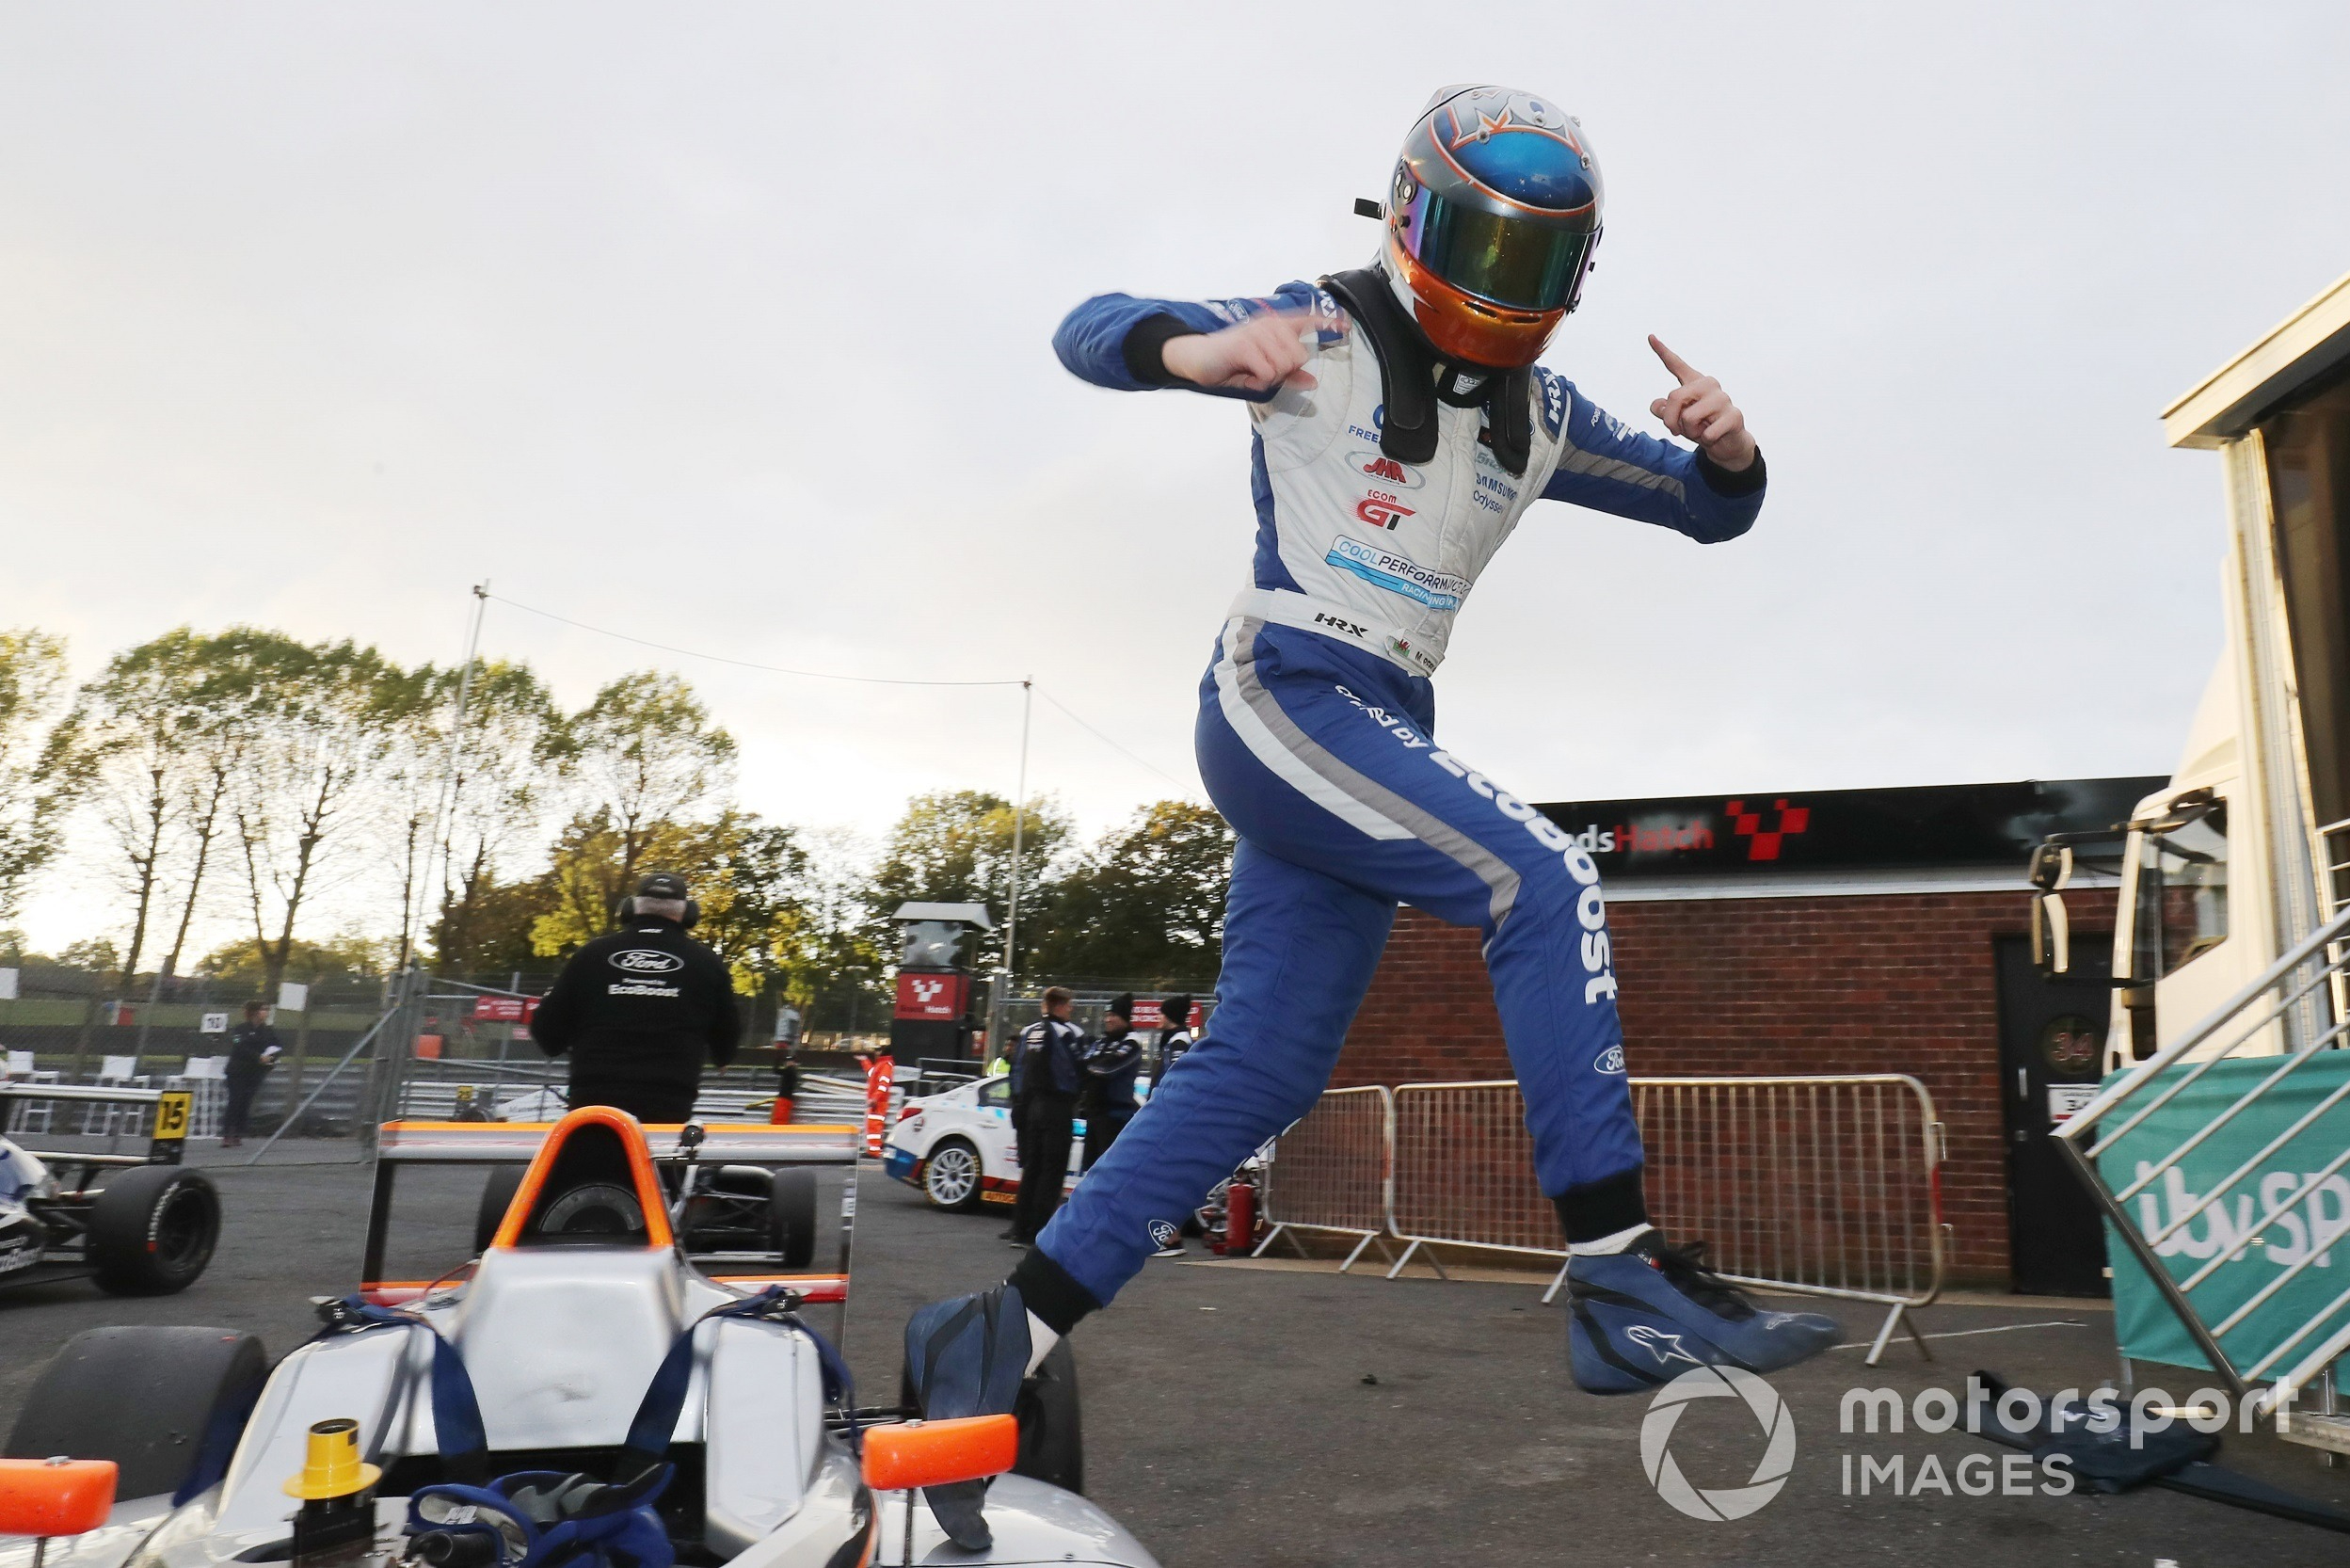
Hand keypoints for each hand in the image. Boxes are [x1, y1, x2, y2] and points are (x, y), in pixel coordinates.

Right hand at [1160, 310, 1336, 392]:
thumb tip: (1313, 382)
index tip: (1347, 327)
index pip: (1307, 319)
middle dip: (1283, 372)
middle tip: (1261, 372)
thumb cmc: (1232, 364)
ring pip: (1285, 365)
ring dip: (1268, 378)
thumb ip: (1288, 375)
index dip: (1328, 323)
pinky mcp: (1245, 345)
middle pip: (1299, 356)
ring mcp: (1257, 333)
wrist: (1196, 358)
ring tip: (1251, 373)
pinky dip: (1257, 383)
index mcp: (1276, 326)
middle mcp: (1270, 324)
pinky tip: (1245, 376)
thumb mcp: (1263, 372)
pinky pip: (1268, 373)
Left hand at [1648, 336, 1755, 470]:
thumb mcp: (1677, 420)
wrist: (1728, 443)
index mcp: (1694, 382)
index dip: (1662, 352)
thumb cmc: (1701, 427)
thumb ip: (1664, 411)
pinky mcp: (1734, 415)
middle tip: (1677, 430)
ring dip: (1689, 432)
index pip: (1676, 365)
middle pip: (1674, 397)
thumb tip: (1657, 405)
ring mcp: (1723, 399)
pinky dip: (1704, 440)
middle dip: (1670, 420)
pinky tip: (1713, 436)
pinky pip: (1705, 433)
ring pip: (1688, 418)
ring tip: (1701, 431)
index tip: (1650, 337)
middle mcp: (1709, 385)